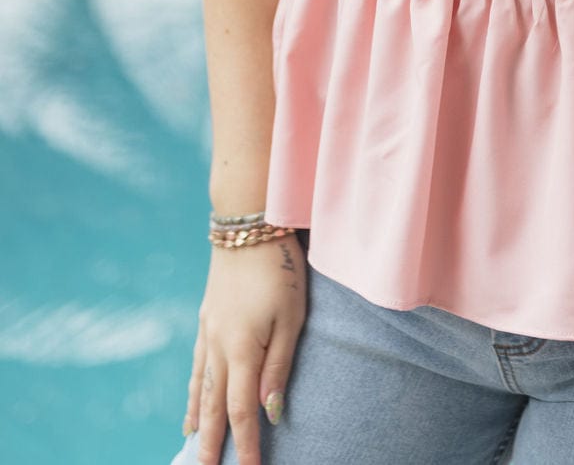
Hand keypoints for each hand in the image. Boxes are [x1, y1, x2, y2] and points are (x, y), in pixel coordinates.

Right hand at [184, 232, 307, 464]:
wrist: (247, 223)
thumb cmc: (279, 269)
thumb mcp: (291, 316)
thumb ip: (279, 366)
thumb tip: (269, 413)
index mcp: (242, 349)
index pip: (241, 412)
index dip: (245, 447)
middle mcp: (219, 347)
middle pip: (212, 408)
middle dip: (210, 446)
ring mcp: (208, 332)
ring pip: (199, 390)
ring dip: (197, 424)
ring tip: (193, 451)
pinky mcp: (206, 319)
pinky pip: (195, 367)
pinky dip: (191, 394)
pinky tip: (190, 408)